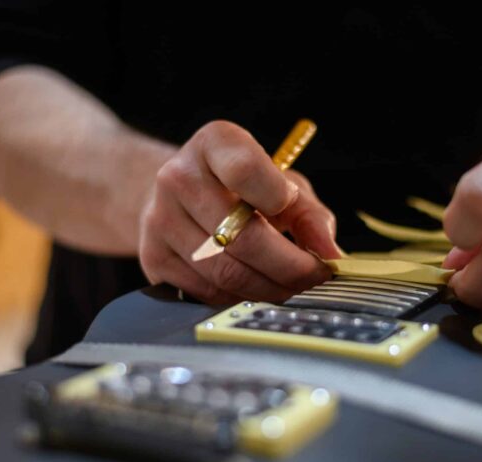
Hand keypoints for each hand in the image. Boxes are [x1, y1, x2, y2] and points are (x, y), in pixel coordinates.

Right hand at [138, 120, 340, 304]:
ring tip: (294, 287)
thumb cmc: (242, 189)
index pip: (244, 170)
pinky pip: (208, 291)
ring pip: (226, 272)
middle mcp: (178, 177)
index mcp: (213, 144)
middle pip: (242, 236)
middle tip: (316, 277)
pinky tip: (258, 289)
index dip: (279, 199)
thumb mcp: (280, 184)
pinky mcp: (153, 257)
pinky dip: (242, 297)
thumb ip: (309, 213)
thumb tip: (329, 253)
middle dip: (291, 266)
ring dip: (270, 288)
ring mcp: (159, 219)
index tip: (301, 217)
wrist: (179, 197)